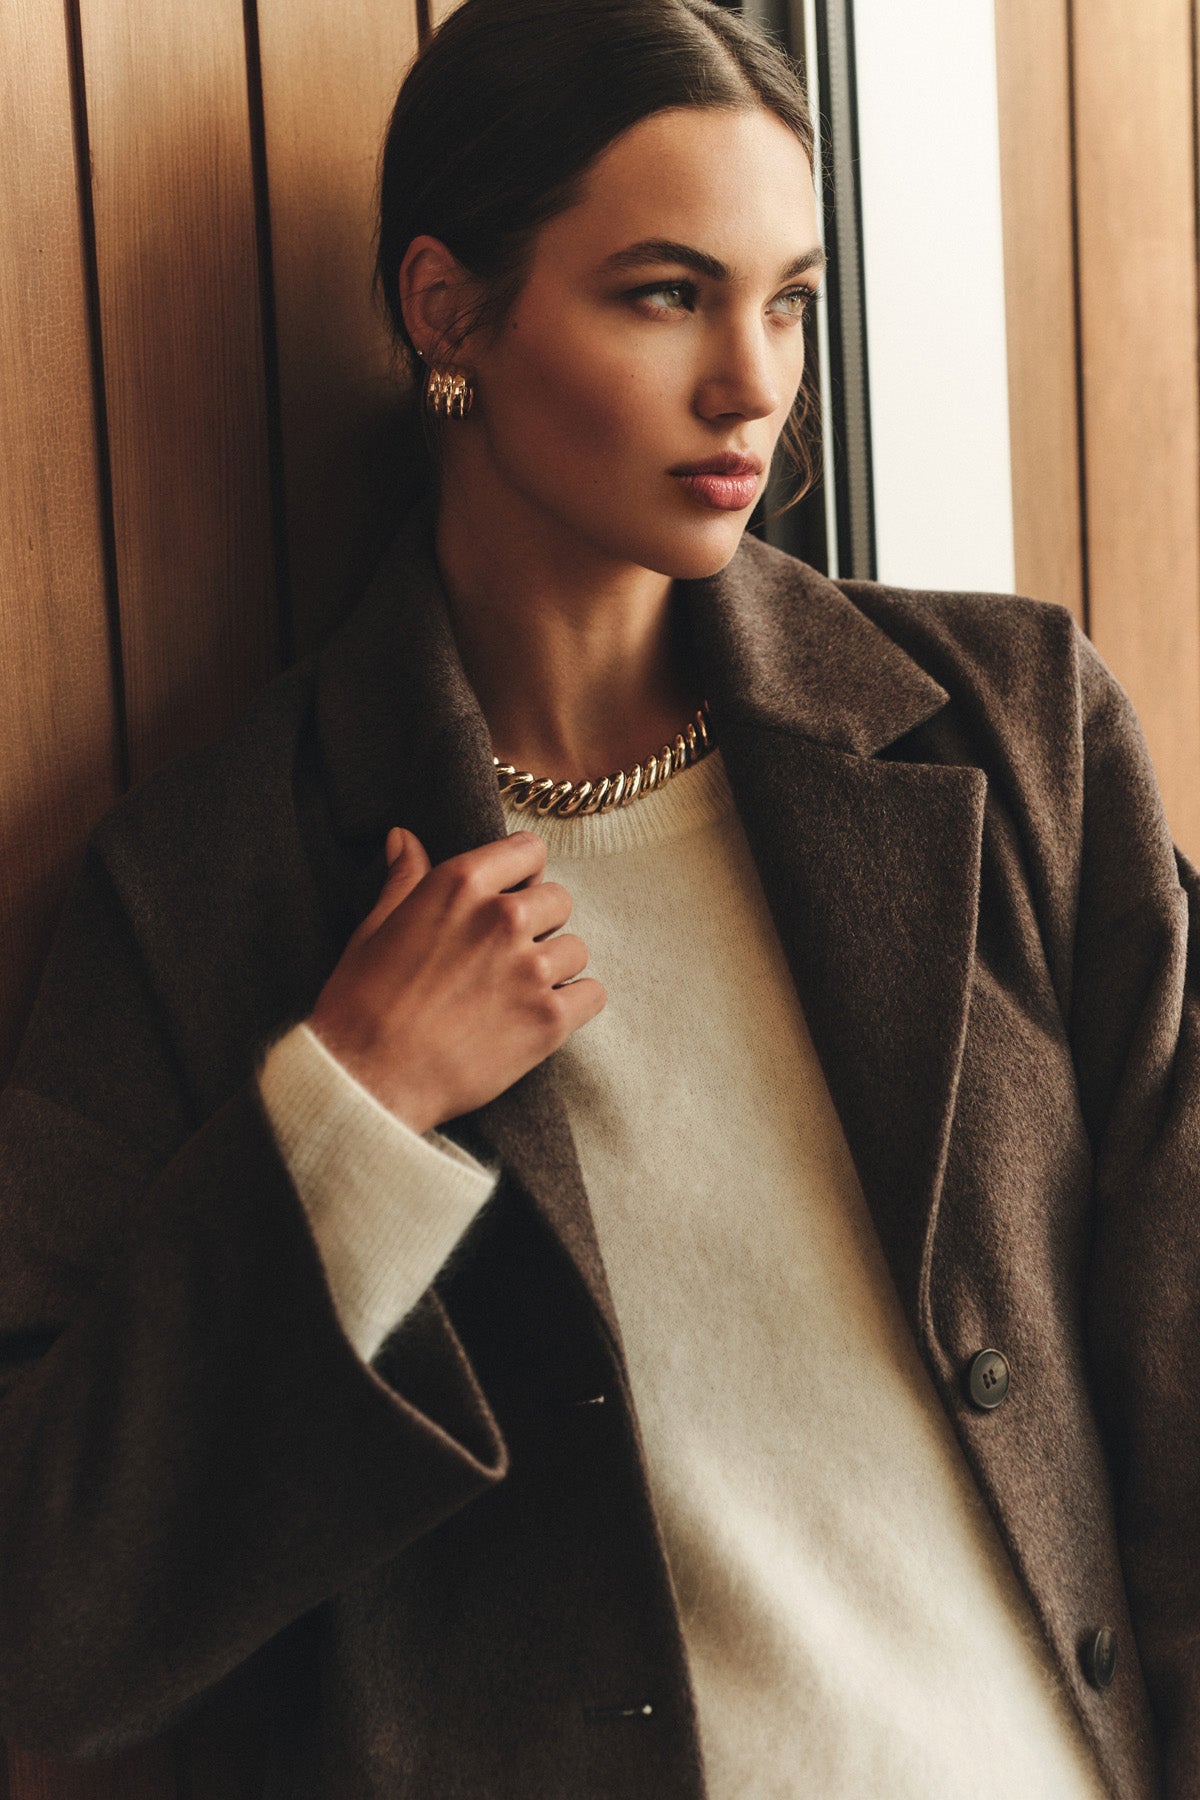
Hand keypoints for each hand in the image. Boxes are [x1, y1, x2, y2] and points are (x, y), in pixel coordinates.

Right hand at [309, 826, 605, 1132]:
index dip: (523, 874)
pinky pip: (592, 995)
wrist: (367, 1078)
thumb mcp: (375, 929)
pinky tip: (543, 1016)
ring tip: (518, 992)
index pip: (529, 850)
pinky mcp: (548, 1020)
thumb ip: (404, 880)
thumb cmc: (361, 1003)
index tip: (512, 895)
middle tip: (507, 955)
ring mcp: (529, 969)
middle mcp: (501, 918)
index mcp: (459, 885)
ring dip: (555, 967)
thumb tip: (405, 837)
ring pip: (576, 949)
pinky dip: (575, 1005)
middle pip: (559, 899)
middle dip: (540, 923)